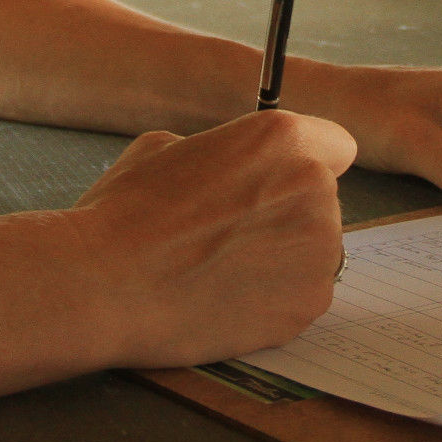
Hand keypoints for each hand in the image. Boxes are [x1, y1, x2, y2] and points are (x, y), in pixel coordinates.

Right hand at [67, 110, 355, 367]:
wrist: (106, 285)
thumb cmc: (125, 214)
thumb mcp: (164, 149)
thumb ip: (219, 152)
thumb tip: (226, 166)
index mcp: (281, 139)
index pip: (335, 145)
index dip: (301, 166)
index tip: (278, 185)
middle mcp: (313, 187)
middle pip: (322, 200)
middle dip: (286, 214)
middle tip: (233, 236)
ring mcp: (318, 249)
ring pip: (316, 250)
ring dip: (284, 259)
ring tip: (225, 272)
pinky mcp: (310, 303)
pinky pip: (304, 295)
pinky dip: (276, 301)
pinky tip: (229, 301)